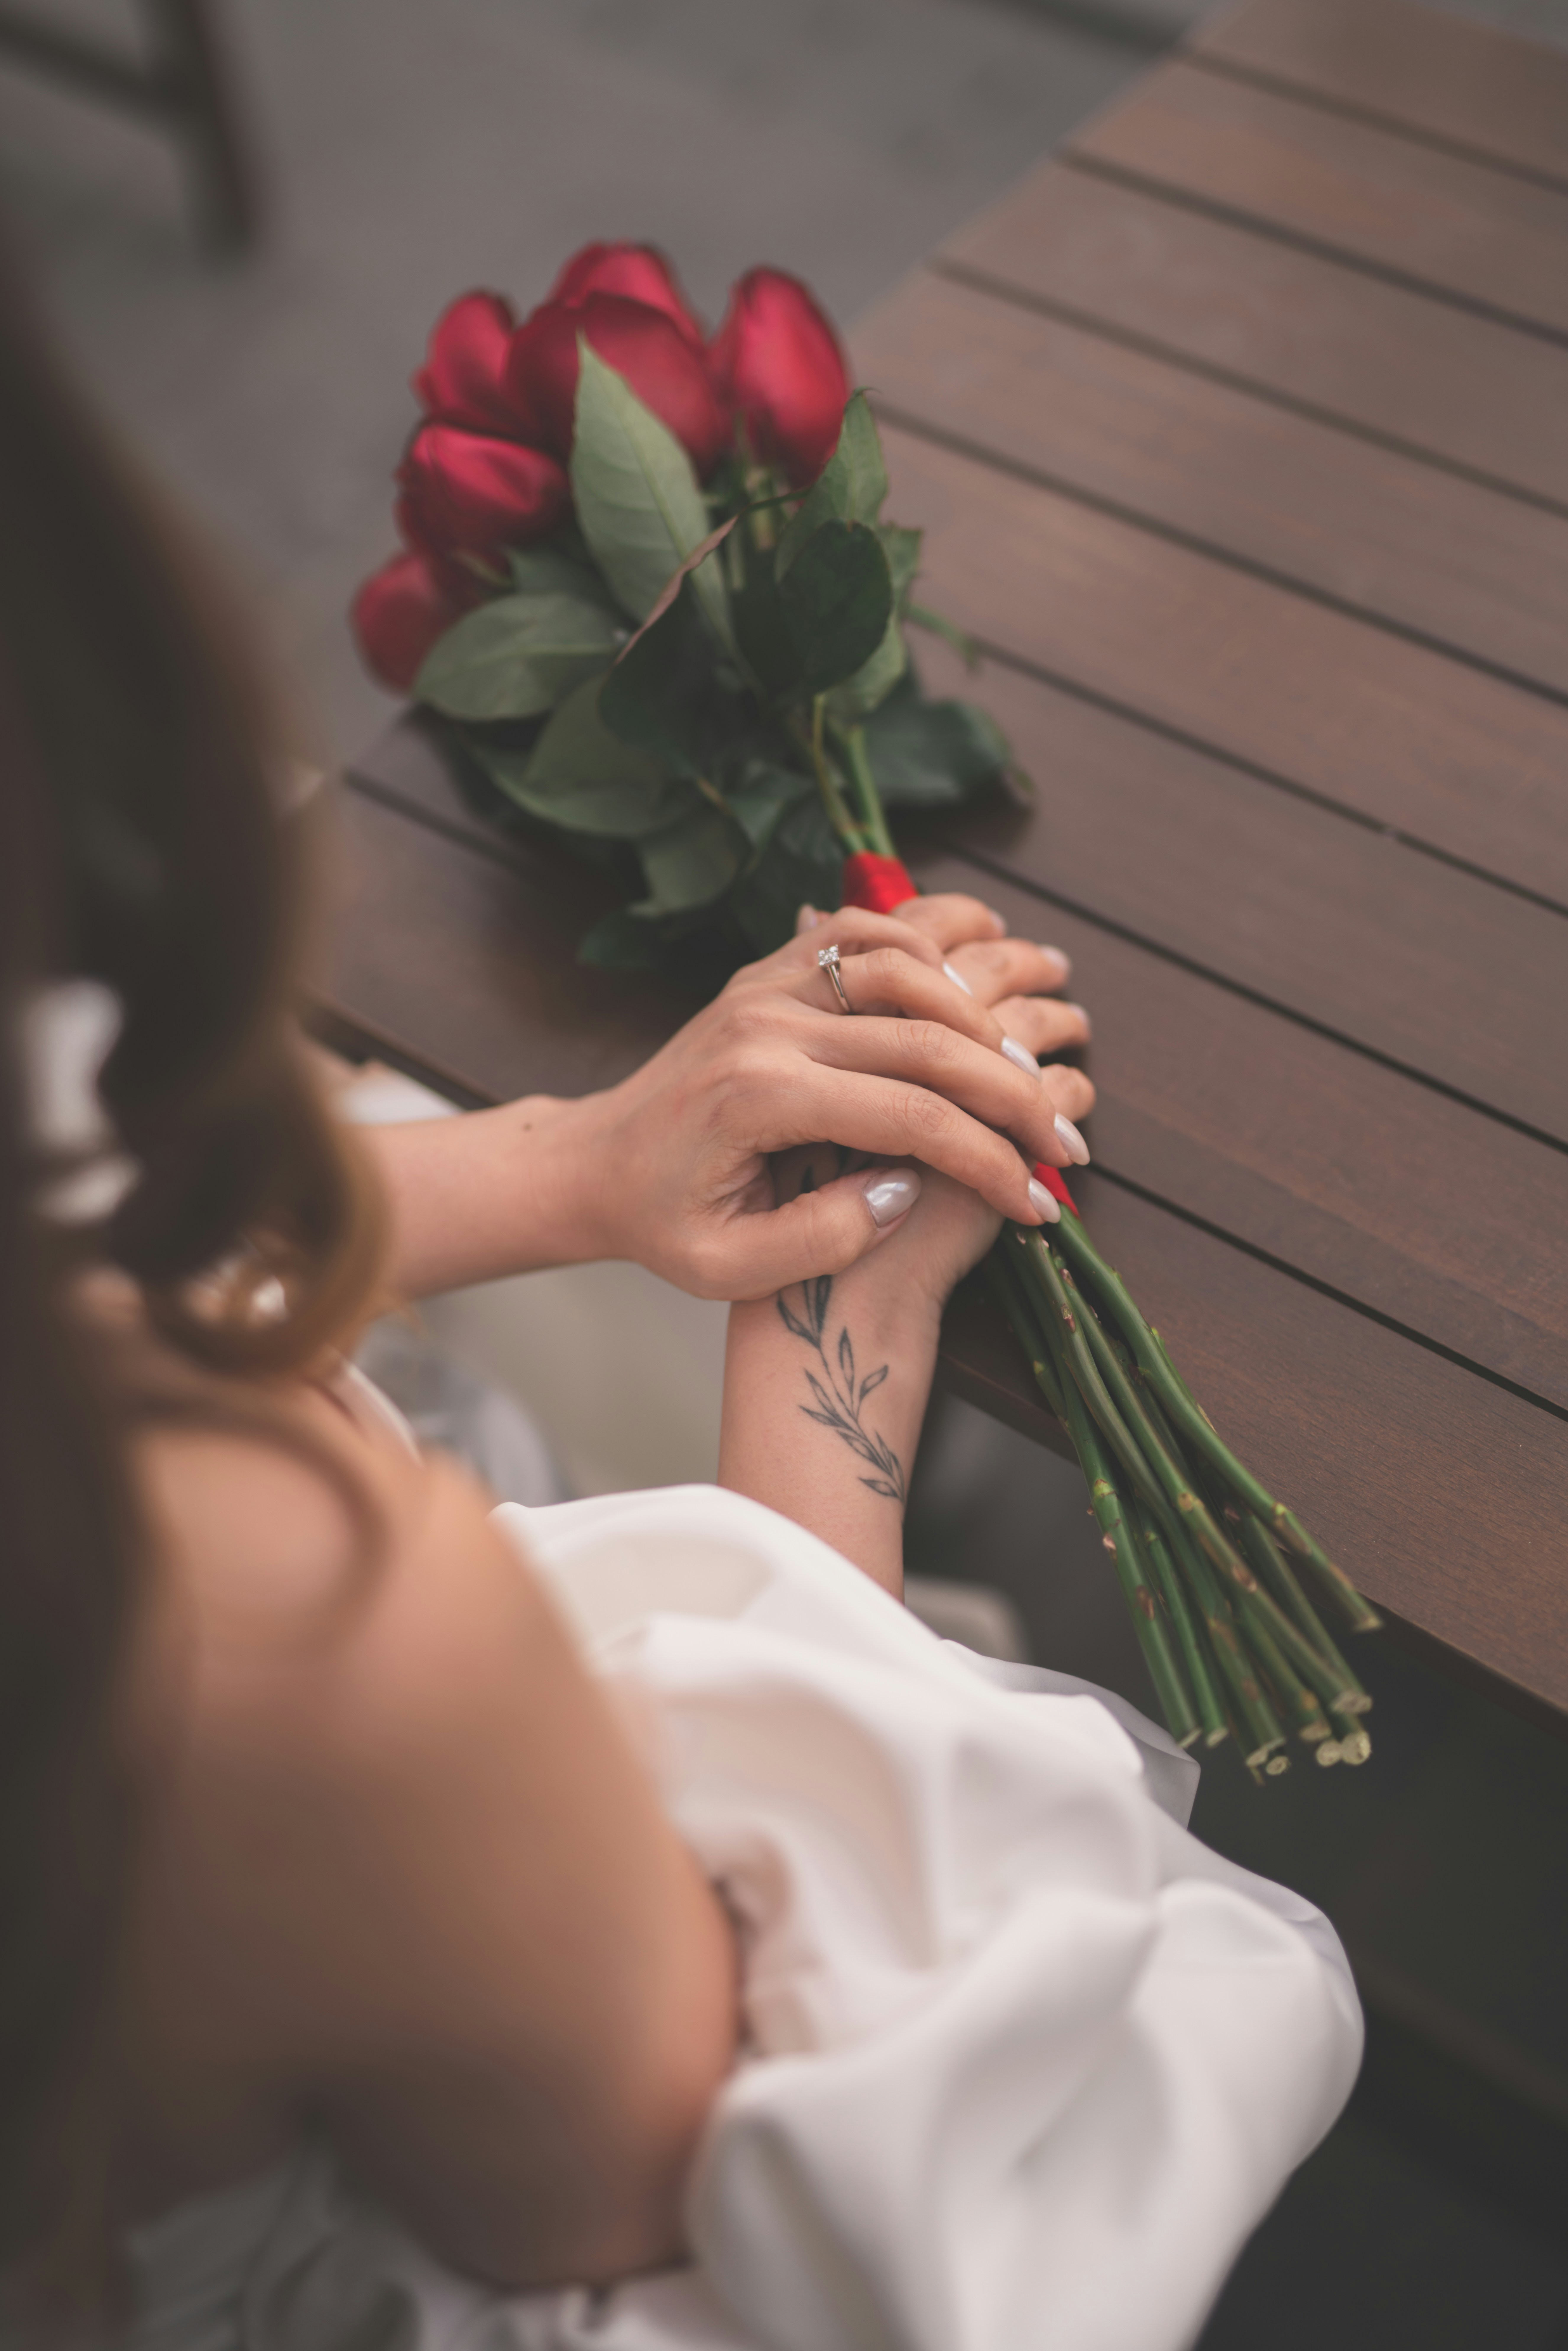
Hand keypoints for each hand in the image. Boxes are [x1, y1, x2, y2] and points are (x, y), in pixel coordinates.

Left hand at [574, 894, 1094, 1300]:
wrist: (595, 1163)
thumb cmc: (663, 1224)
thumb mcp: (727, 1269)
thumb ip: (821, 1241)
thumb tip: (908, 1188)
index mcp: (760, 1098)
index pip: (912, 1118)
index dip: (990, 1161)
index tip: (1038, 1201)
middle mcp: (767, 1024)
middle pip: (926, 1037)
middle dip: (1014, 1092)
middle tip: (1065, 1141)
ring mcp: (765, 983)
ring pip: (903, 961)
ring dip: (982, 1005)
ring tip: (1031, 1061)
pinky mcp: (766, 968)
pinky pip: (857, 927)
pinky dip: (922, 938)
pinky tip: (967, 979)